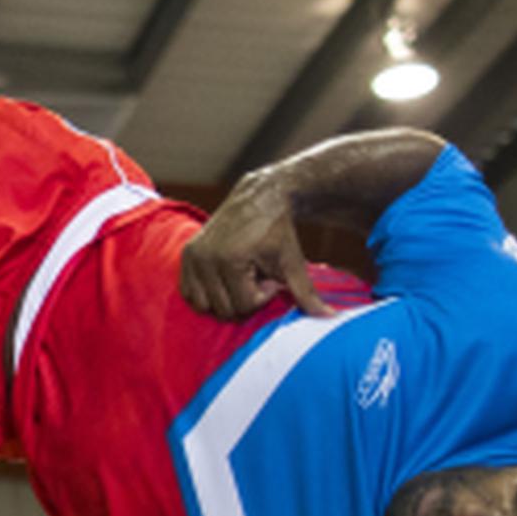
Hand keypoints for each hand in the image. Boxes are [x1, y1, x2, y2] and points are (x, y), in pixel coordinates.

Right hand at [180, 169, 334, 320]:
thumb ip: (306, 293)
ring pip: (204, 305)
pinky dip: (207, 293)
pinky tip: (225, 278)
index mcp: (230, 259)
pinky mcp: (186, 255)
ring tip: (240, 277)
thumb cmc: (279, 231)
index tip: (269, 275)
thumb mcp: (293, 263)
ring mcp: (193, 256)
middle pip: (223, 309)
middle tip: (255, 275)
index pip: (243, 305)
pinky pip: (189, 294)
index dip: (262, 295)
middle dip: (244, 298)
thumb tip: (330, 318)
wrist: (260, 197)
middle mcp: (205, 258)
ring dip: (225, 298)